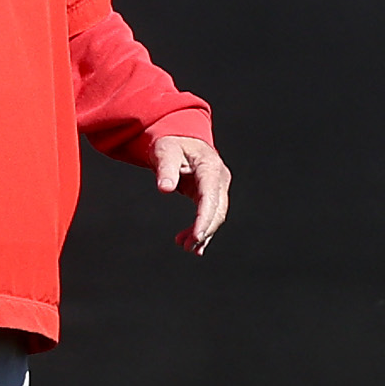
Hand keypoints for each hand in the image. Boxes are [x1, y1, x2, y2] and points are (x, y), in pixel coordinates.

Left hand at [154, 135, 231, 253]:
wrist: (179, 139)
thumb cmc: (172, 144)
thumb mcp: (165, 152)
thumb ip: (166, 169)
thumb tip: (165, 188)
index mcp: (210, 167)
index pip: (210, 197)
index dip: (205, 218)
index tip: (196, 236)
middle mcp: (219, 178)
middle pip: (217, 210)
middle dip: (204, 230)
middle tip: (187, 246)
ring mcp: (217, 187)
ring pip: (215, 215)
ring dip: (202, 232)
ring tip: (185, 246)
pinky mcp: (210, 194)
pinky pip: (210, 214)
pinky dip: (202, 229)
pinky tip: (193, 243)